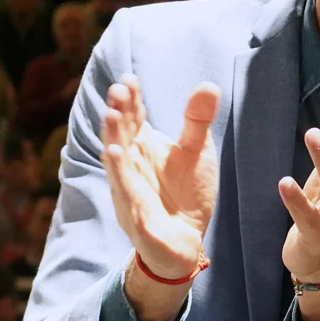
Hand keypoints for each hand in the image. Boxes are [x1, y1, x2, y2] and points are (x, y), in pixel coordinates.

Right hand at [101, 75, 220, 279]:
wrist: (187, 240)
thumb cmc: (186, 194)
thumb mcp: (196, 152)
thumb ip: (198, 121)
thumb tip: (209, 85)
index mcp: (142, 148)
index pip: (133, 119)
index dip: (130, 100)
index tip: (129, 79)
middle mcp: (130, 166)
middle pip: (121, 135)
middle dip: (118, 113)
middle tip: (118, 90)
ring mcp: (130, 190)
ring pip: (117, 161)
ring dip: (112, 138)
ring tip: (111, 114)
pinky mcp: (136, 215)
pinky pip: (125, 192)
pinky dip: (119, 174)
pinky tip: (114, 153)